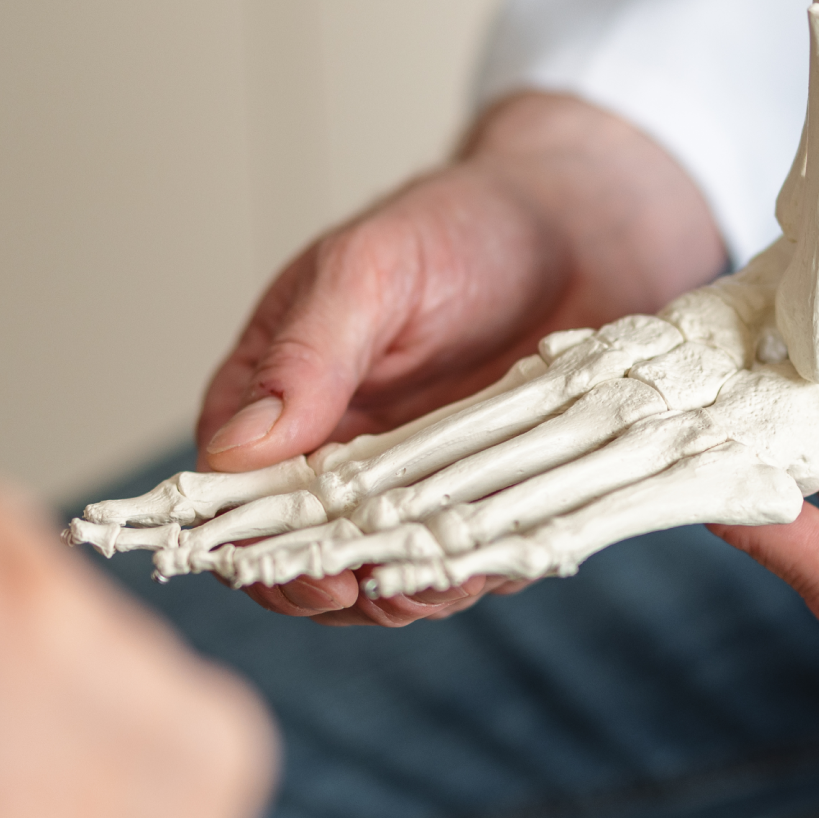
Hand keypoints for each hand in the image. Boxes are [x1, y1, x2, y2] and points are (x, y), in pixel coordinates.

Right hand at [196, 92, 723, 625]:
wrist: (583, 225)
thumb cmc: (461, 227)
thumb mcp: (371, 271)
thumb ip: (307, 355)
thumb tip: (236, 447)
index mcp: (281, 394)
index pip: (235, 492)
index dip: (252, 543)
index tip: (295, 566)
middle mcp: (337, 449)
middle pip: (306, 551)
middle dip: (331, 586)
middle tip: (368, 590)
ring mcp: (414, 481)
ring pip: (385, 567)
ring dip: (404, 592)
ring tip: (435, 585)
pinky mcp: (484, 496)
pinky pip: (469, 554)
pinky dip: (477, 571)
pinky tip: (493, 564)